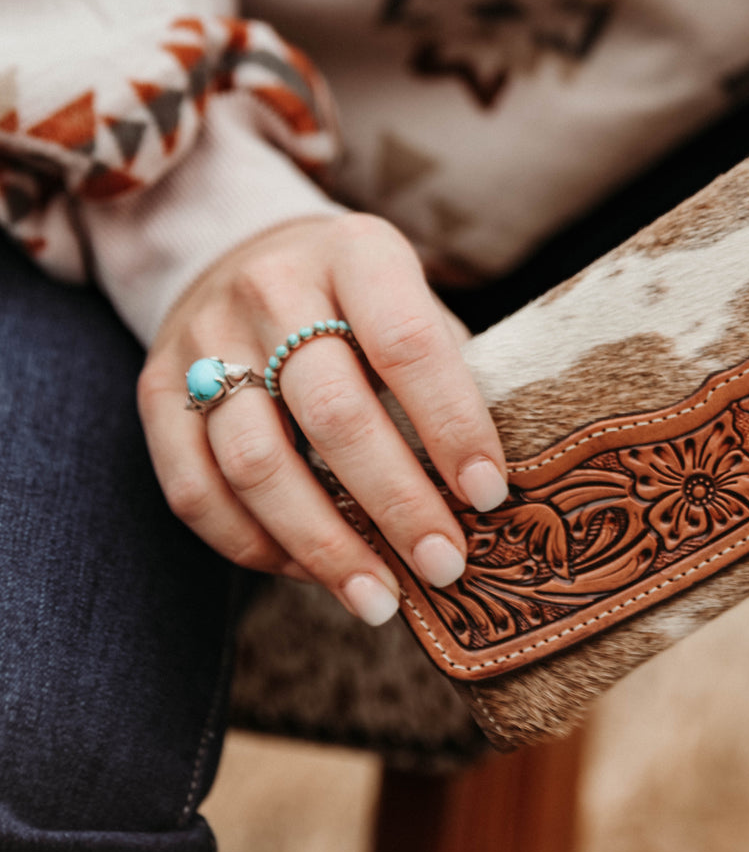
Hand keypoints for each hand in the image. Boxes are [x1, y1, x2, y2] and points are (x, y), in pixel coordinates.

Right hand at [138, 215, 508, 624]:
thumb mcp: (416, 304)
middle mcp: (273, 288)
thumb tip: (488, 490)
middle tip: (444, 566)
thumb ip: (450, 376)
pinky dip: (254, 546)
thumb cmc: (364, 303)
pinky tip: (309, 572)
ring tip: (379, 597)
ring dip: (323, 545)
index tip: (488, 495)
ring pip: (257, 462)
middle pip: (333, 413)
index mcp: (358, 254)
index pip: (408, 345)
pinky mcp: (157, 391)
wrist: (245, 255)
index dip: (452, 425)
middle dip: (395, 503)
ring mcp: (205, 339)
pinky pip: (196, 490)